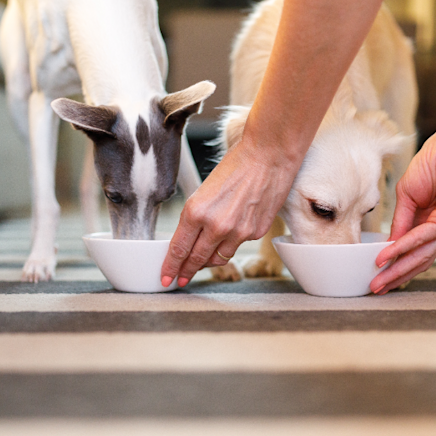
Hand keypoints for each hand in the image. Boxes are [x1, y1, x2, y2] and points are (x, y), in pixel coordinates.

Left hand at [160, 139, 298, 286]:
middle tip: (179, 279)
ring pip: (218, 258)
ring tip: (202, 261)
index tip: (166, 277)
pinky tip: (234, 229)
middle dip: (186, 272)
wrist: (269, 157)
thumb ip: (196, 217)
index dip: (170, 266)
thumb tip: (190, 239)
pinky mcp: (256, 233)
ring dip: (208, 261)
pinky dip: (232, 242)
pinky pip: (238, 245)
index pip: (178, 248)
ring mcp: (238, 233)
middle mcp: (216, 226)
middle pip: (196, 259)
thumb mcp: (204, 191)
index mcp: (196, 212)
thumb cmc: (236, 167)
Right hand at [370, 121, 435, 293]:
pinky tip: (387, 255)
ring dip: (397, 270)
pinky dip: (402, 247)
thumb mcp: (407, 193)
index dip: (394, 263)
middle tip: (376, 288)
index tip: (376, 275)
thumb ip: (400, 219)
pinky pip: (422, 237)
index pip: (412, 249)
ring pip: (420, 255)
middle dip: (395, 276)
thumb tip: (390, 242)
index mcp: (431, 220)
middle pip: (417, 259)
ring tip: (379, 281)